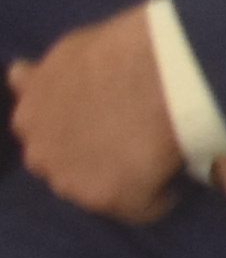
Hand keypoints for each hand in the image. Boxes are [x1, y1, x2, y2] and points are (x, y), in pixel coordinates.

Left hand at [9, 4, 186, 220]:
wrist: (161, 69)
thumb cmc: (122, 49)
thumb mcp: (65, 51)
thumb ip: (41, 75)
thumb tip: (18, 74)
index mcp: (28, 117)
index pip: (45, 137)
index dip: (76, 130)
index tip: (103, 121)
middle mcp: (40, 154)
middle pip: (66, 167)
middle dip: (91, 156)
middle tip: (127, 137)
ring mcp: (71, 180)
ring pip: (98, 191)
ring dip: (120, 178)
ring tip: (154, 160)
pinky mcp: (109, 198)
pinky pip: (141, 209)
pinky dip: (157, 197)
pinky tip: (174, 180)